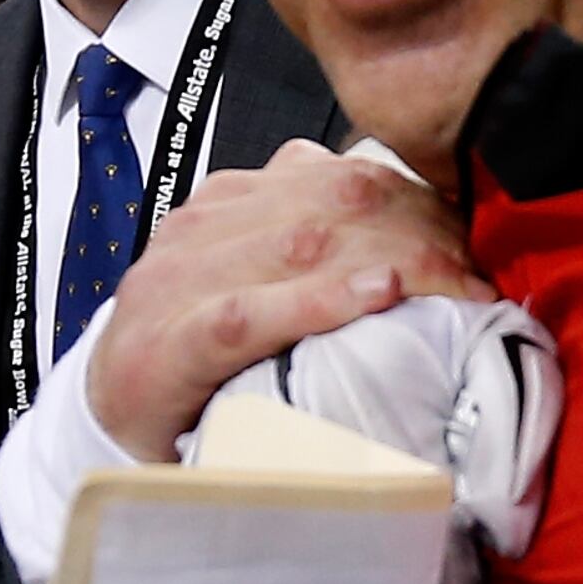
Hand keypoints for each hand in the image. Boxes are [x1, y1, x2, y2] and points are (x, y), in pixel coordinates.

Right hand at [82, 142, 486, 463]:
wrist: (106, 407)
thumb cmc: (195, 346)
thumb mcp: (257, 276)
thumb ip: (311, 238)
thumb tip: (407, 221)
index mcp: (231, 201)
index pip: (343, 176)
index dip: (420, 202)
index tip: (475, 242)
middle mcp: (204, 227)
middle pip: (334, 204)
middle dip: (418, 233)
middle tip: (476, 276)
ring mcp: (180, 283)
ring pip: (302, 244)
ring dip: (393, 260)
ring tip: (452, 284)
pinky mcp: (168, 345)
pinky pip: (251, 313)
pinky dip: (318, 301)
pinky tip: (376, 294)